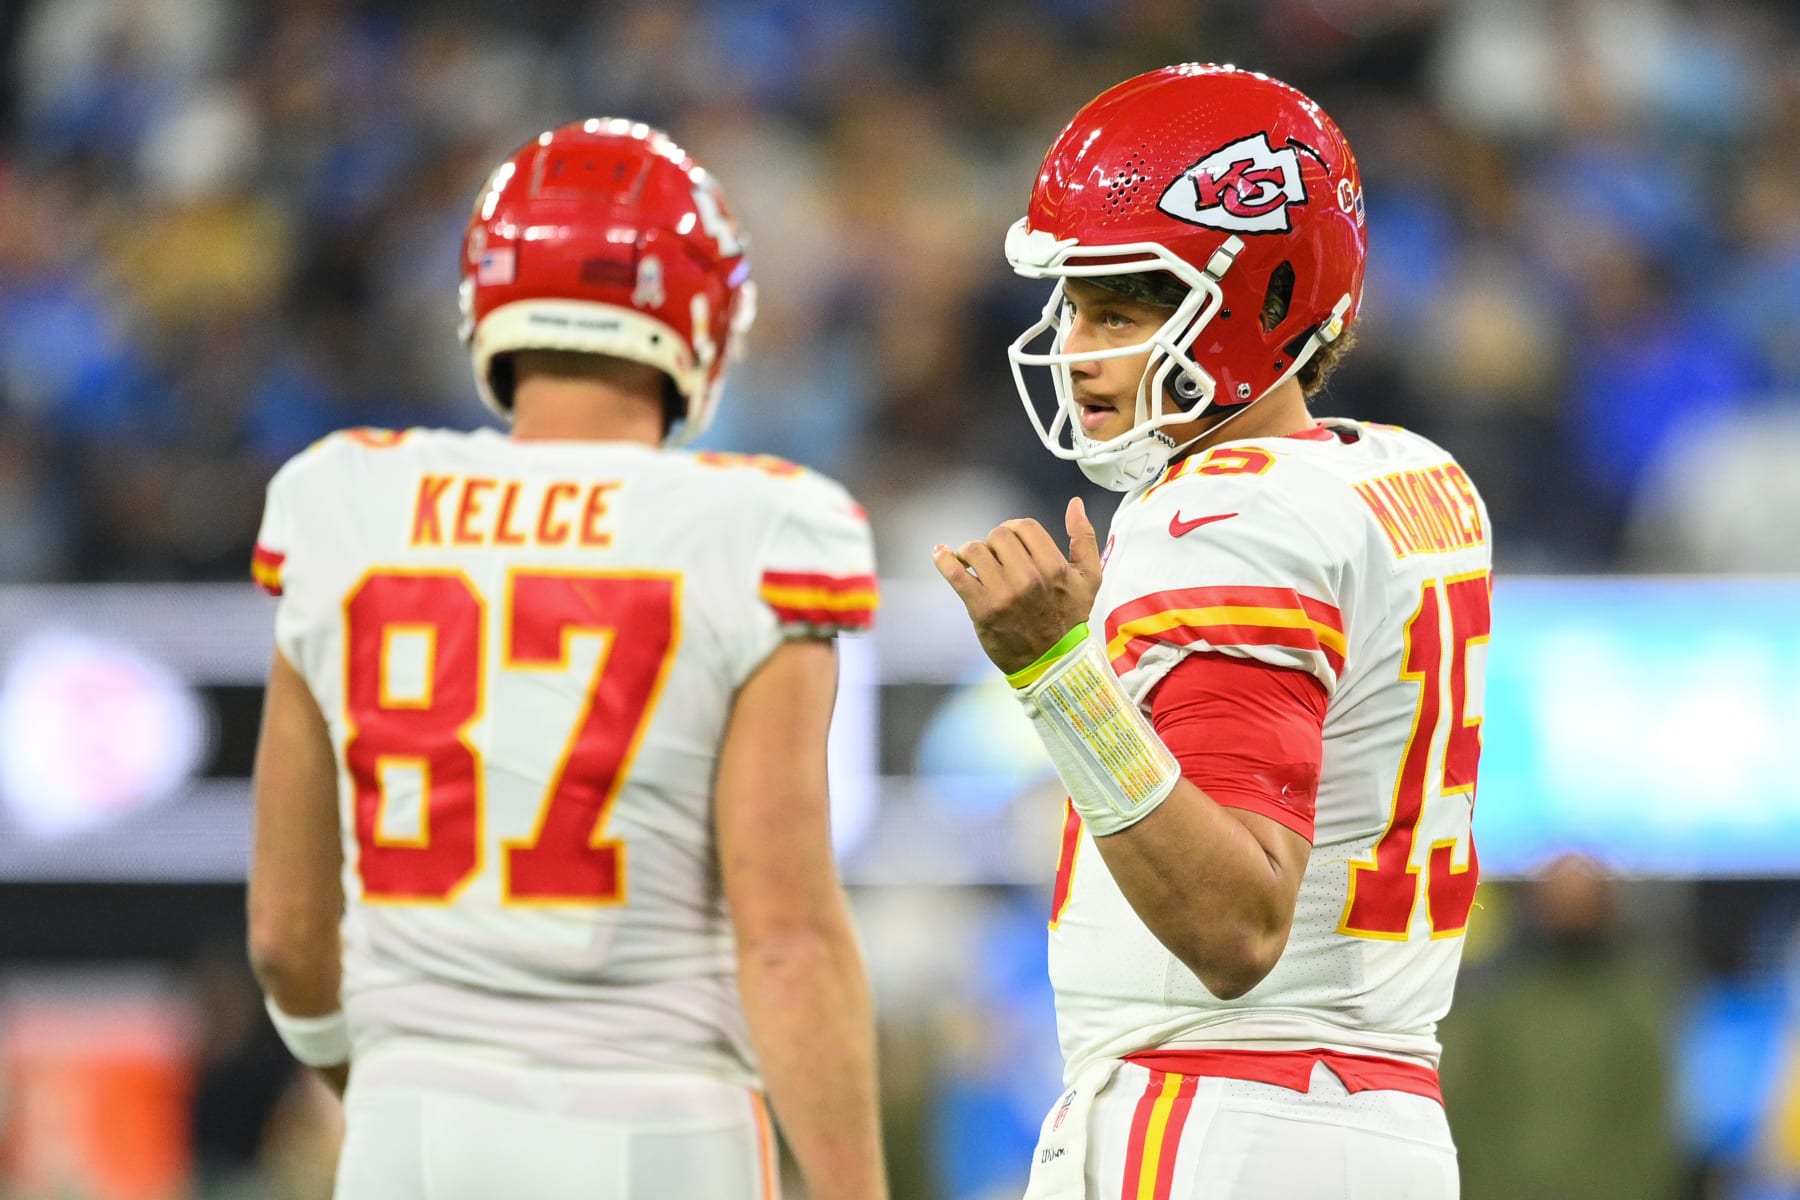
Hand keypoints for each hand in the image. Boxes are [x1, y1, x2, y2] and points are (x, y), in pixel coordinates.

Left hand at [932, 498, 1102, 674]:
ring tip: (974, 564)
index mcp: (1054, 567)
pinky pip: (955, 574)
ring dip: (971, 553)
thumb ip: (1085, 538)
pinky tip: (940, 554)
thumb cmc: (1068, 617)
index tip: (1011, 544)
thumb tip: (1075, 503)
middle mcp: (1029, 578)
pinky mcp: (982, 608)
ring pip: (976, 550)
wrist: (1050, 662)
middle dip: (994, 543)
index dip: (1014, 529)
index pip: (1024, 526)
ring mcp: (1003, 593)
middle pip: (999, 535)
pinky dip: (944, 560)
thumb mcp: (1089, 578)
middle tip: (995, 559)